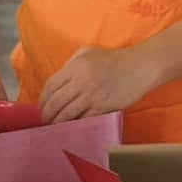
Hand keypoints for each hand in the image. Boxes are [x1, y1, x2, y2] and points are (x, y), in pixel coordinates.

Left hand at [39, 47, 153, 124]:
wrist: (139, 67)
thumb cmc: (113, 59)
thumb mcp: (87, 53)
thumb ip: (70, 65)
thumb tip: (58, 83)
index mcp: (74, 67)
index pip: (50, 86)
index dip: (43, 99)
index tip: (41, 107)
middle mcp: (80, 81)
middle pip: (56, 102)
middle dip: (47, 114)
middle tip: (45, 120)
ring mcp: (92, 95)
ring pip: (67, 113)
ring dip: (58, 122)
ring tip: (55, 127)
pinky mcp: (103, 107)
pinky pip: (84, 119)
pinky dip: (76, 125)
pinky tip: (72, 128)